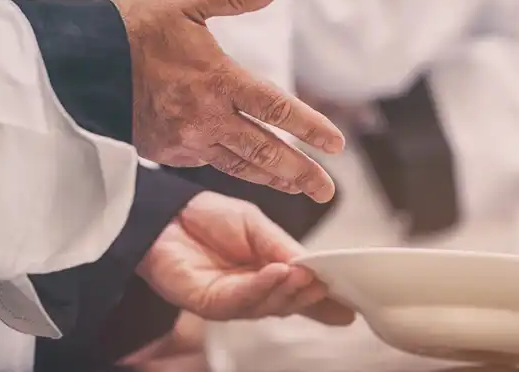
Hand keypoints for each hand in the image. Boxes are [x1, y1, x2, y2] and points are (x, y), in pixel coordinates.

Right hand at [110, 0, 344, 202]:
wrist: (73, 65)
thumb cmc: (129, 26)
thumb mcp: (184, 0)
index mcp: (217, 81)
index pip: (276, 109)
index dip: (310, 127)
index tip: (337, 145)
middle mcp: (206, 117)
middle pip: (264, 151)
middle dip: (300, 173)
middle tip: (328, 191)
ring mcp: (184, 139)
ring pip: (239, 164)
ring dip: (272, 178)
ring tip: (298, 188)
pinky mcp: (164, 149)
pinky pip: (208, 162)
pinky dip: (235, 168)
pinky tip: (248, 169)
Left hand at [137, 191, 355, 325]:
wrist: (166, 213)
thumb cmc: (208, 217)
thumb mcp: (257, 225)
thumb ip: (282, 246)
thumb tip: (313, 266)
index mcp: (269, 273)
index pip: (301, 291)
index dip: (326, 301)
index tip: (351, 306)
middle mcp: (253, 292)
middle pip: (288, 303)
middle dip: (310, 296)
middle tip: (329, 283)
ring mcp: (232, 301)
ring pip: (268, 305)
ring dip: (289, 290)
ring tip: (304, 273)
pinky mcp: (209, 303)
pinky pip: (241, 299)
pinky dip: (262, 286)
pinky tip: (276, 272)